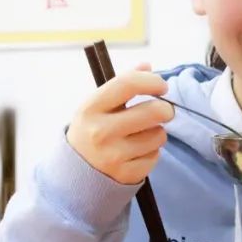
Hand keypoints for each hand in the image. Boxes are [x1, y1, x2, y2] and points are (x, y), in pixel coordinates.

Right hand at [66, 64, 174, 184]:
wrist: (75, 172)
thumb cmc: (91, 129)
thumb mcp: (97, 105)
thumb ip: (122, 84)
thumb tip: (147, 66)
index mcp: (90, 108)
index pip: (128, 84)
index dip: (151, 81)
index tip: (161, 86)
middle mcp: (100, 132)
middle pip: (153, 111)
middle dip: (165, 109)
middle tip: (163, 111)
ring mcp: (113, 156)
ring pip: (159, 135)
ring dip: (157, 132)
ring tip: (143, 134)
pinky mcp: (126, 175)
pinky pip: (156, 156)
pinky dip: (152, 152)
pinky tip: (137, 152)